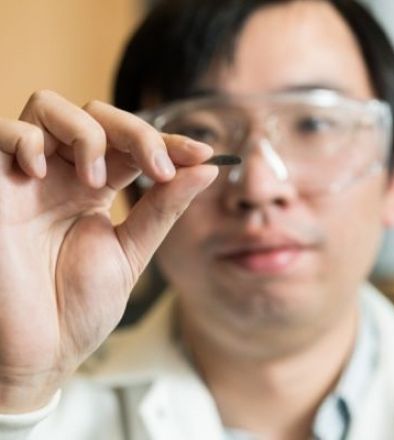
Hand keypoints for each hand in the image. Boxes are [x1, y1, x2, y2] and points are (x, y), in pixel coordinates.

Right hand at [0, 90, 216, 412]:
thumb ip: (163, 208)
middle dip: (136, 132)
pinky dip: (27, 140)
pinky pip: (3, 132)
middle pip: (97, 116)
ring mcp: (27, 177)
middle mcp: (62, 175)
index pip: (132, 144)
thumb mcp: (131, 252)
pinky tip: (42, 173)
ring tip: (96, 182)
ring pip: (51, 108)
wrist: (36, 351)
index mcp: (95, 189)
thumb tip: (205, 171)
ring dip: (87, 134)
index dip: (168, 142)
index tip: (202, 154)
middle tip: (159, 168)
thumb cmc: (78, 308)